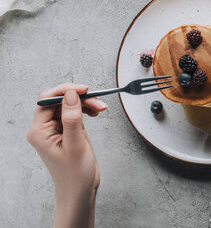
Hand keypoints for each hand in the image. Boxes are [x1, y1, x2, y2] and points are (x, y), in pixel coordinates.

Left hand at [27, 83, 106, 227]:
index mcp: (39, 131)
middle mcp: (44, 128)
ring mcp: (55, 129)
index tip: (84, 89)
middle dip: (79, 97)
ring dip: (85, 102)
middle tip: (97, 100)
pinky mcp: (66, 130)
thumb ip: (72, 118)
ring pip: (68, 104)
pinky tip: (95, 112)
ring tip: (100, 108)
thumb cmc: (75, 174)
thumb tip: (70, 95)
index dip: (65, 91)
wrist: (79, 190)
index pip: (47, 100)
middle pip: (59, 100)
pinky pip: (74, 112)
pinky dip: (86, 109)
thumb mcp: (75, 144)